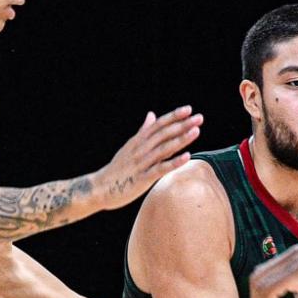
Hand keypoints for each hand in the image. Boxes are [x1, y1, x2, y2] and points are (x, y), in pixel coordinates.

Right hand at [90, 108, 204, 209]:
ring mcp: (141, 163)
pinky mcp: (142, 178)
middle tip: (199, 117)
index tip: (188, 109)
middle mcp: (140, 149)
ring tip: (196, 131)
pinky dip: (174, 162)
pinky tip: (187, 156)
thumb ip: (143, 131)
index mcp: (138, 141)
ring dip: (181, 139)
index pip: (158, 125)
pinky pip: (160, 169)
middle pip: (164, 133)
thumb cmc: (117, 169)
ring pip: (164, 148)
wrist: (98, 188)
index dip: (173, 117)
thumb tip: (152, 114)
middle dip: (182, 125)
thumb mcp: (129, 147)